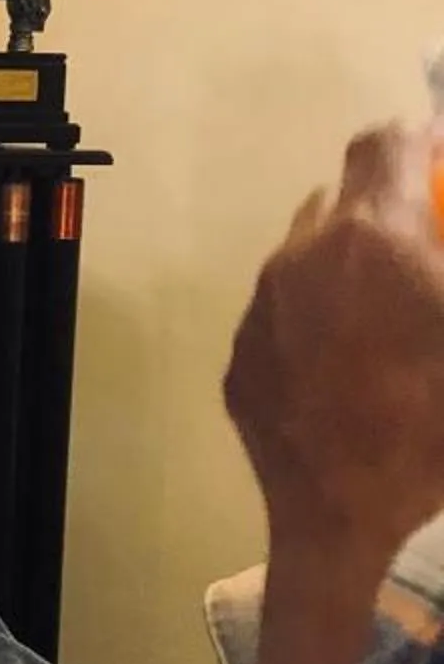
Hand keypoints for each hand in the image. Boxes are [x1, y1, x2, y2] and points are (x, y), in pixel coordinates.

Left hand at [226, 126, 443, 571]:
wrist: (343, 518)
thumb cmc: (430, 428)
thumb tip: (432, 254)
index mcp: (373, 238)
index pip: (386, 145)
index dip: (421, 145)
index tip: (440, 166)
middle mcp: (303, 255)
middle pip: (347, 195)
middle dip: (390, 207)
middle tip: (428, 247)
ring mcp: (262, 304)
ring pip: (308, 249)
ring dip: (351, 260)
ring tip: (391, 310)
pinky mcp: (240, 352)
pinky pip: (285, 308)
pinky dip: (319, 312)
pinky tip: (351, 361)